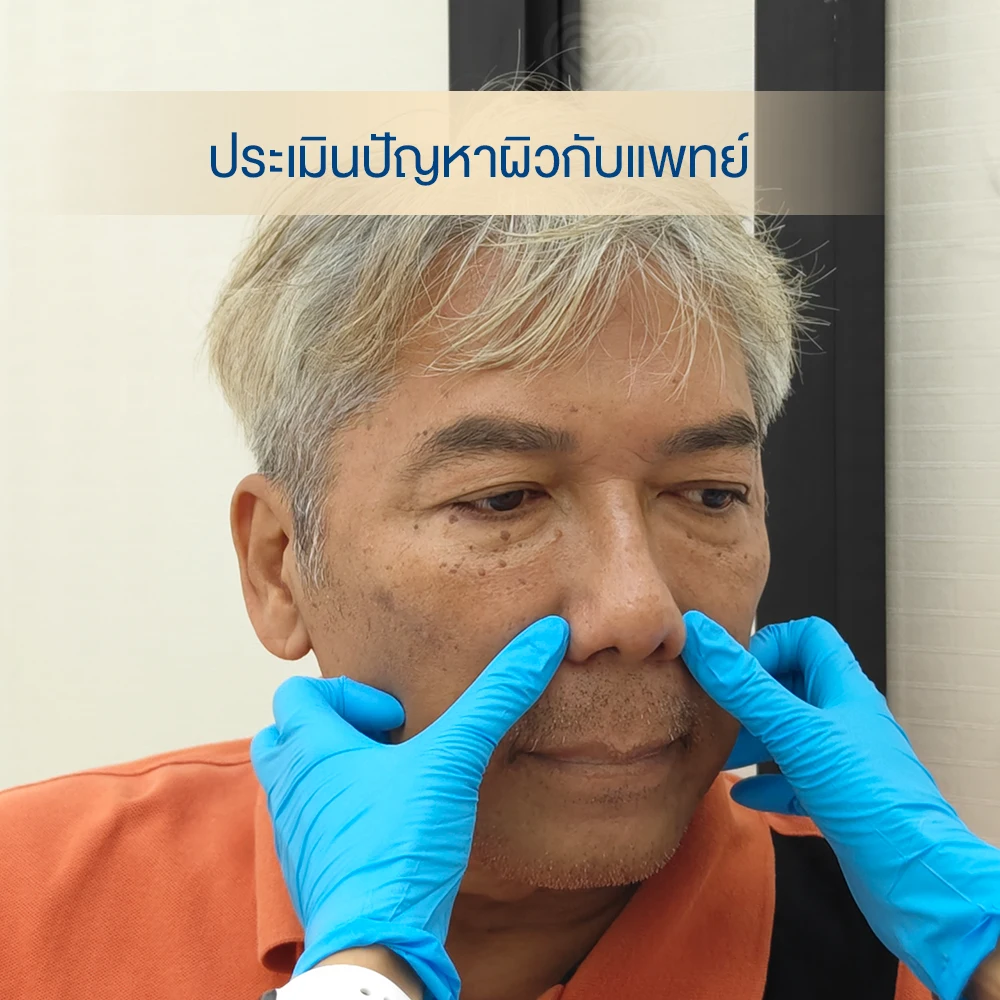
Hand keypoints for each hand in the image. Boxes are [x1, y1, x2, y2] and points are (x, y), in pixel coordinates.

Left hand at [250, 617, 569, 999]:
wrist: (376, 946)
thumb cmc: (400, 848)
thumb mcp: (454, 762)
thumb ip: (496, 698)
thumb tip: (545, 636)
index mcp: (310, 750)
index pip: (296, 693)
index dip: (348, 694)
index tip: (395, 720)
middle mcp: (289, 787)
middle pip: (284, 734)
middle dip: (331, 728)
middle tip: (382, 742)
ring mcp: (293, 833)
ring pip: (293, 782)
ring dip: (332, 771)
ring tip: (386, 780)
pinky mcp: (307, 871)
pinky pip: (309, 825)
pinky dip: (336, 813)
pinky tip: (384, 827)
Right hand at [682, 612, 999, 999]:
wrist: (913, 879)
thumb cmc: (870, 799)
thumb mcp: (795, 732)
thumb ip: (744, 685)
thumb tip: (701, 635)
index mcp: (844, 690)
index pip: (807, 638)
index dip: (768, 645)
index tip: (734, 670)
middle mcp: (845, 720)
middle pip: (793, 686)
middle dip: (749, 695)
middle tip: (715, 710)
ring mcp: (844, 762)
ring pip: (790, 735)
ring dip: (753, 739)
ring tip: (718, 752)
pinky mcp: (839, 802)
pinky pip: (795, 782)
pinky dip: (766, 783)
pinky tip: (743, 793)